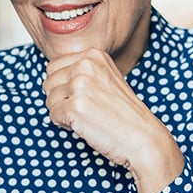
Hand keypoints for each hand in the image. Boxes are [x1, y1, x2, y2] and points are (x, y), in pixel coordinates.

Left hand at [43, 48, 183, 192]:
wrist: (143, 137)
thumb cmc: (125, 114)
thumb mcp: (106, 79)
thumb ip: (81, 73)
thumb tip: (51, 79)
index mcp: (93, 55)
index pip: (54, 67)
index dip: (62, 86)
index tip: (82, 97)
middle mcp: (85, 65)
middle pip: (48, 82)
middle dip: (60, 99)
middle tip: (84, 109)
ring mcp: (80, 85)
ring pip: (49, 100)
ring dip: (62, 113)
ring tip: (87, 117)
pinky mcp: (75, 107)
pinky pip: (52, 116)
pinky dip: (65, 125)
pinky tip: (85, 125)